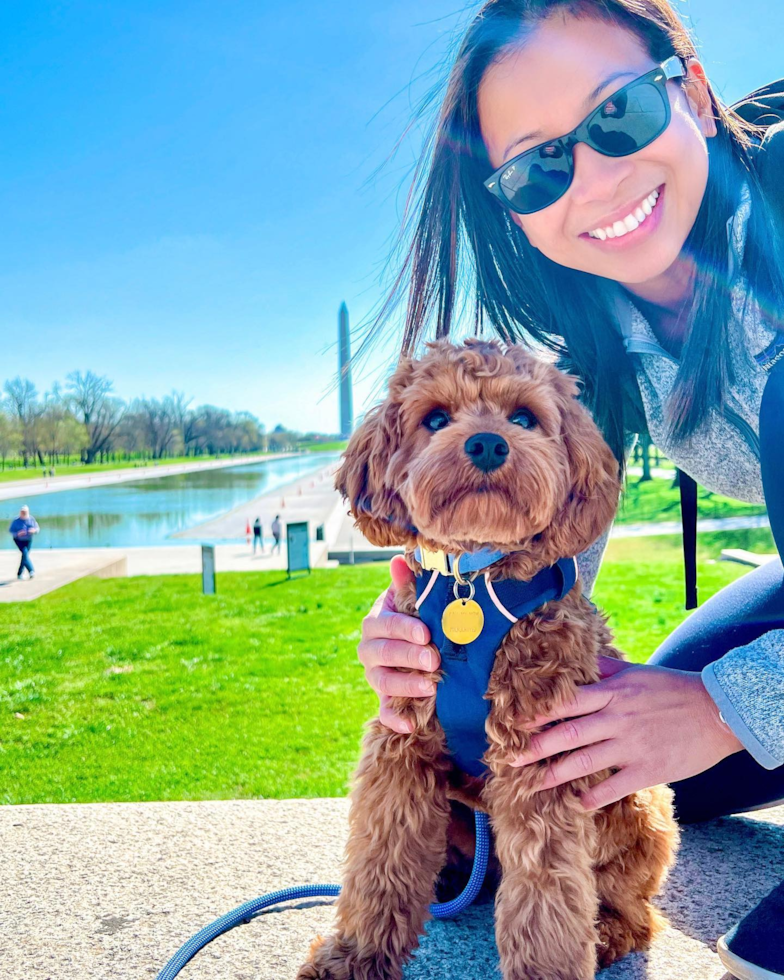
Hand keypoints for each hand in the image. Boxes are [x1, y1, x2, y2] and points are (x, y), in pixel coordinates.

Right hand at [358, 555, 438, 733]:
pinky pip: (384, 712)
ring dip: (404, 685)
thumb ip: (406, 583)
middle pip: (380, 654)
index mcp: (376, 622)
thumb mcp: (412, 598)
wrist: (418, 644)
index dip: (403, 629)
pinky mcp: (385, 699)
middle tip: (433, 660)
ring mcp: (375, 675)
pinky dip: (394, 720)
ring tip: (431, 687)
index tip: (426, 633)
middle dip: (407, 657)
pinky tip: (411, 726)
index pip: (384, 624)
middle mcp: (370, 649)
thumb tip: (399, 560)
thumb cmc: (418, 615)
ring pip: (381, 682)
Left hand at [509, 656, 743, 809]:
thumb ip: (604, 669)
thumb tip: (575, 660)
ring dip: (554, 775)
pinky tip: (575, 804)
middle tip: (510, 759)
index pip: (566, 702)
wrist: (717, 712)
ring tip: (532, 785)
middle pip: (567, 734)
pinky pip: (612, 787)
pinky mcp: (647, 770)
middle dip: (535, 748)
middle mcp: (617, 718)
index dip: (537, 712)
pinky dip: (591, 798)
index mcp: (613, 692)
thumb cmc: (673, 688)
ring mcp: (631, 746)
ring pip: (583, 763)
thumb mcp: (636, 671)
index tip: (513, 721)